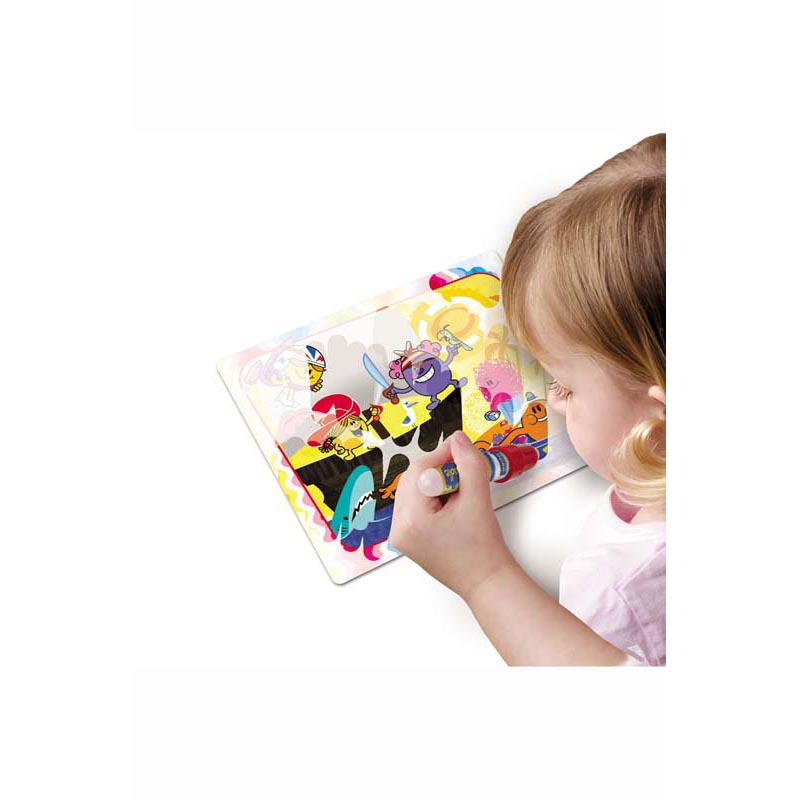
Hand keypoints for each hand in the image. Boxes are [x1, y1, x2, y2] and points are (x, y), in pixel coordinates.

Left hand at [389, 430, 515, 599]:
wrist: (486, 581)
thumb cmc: (482, 549)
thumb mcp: (478, 499)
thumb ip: (469, 463)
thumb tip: (458, 439)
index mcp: (410, 521)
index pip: (420, 471)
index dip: (442, 454)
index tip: (462, 447)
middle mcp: (398, 528)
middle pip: (413, 479)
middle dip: (439, 469)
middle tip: (463, 469)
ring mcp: (400, 534)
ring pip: (414, 490)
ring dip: (436, 482)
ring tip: (460, 490)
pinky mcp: (407, 537)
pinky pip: (415, 504)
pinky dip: (432, 496)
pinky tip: (452, 503)